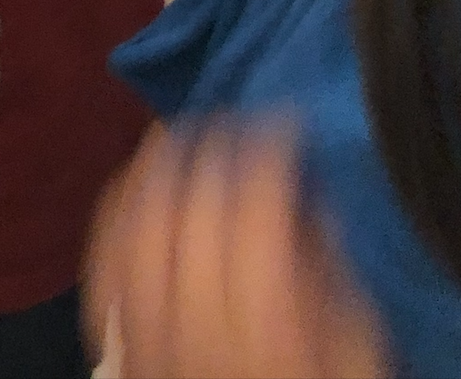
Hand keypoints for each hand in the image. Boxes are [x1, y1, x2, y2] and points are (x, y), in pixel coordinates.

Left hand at [83, 123, 388, 378]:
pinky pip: (103, 261)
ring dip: (154, 166)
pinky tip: (132, 178)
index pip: (258, 211)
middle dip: (212, 145)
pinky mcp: (121, 340)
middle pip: (193, 209)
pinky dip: (116, 209)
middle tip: (232, 113)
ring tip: (176, 127)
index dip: (270, 150)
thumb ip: (333, 274)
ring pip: (139, 226)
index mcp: (272, 328)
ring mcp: (151, 333)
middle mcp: (202, 327)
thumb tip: (308, 198)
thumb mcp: (357, 347)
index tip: (286, 119)